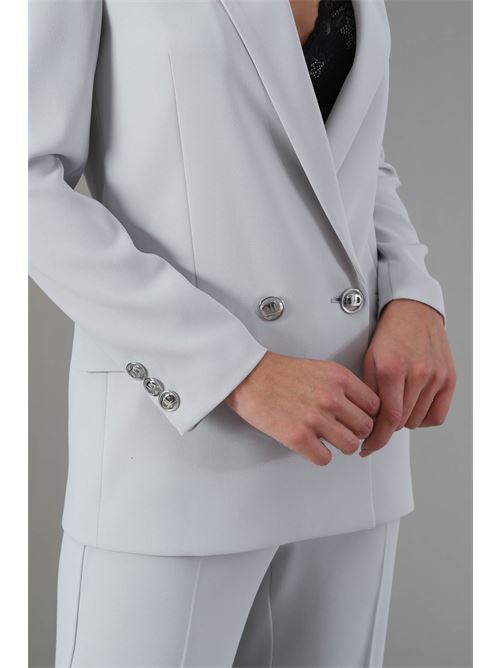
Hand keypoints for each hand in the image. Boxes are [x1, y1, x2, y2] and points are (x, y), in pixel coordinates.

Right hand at [225, 351, 379, 465]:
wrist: (248, 376)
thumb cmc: (279, 373)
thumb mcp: (321, 369)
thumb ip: (342, 387)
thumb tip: (359, 410)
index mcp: (339, 378)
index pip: (374, 405)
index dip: (368, 415)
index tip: (359, 419)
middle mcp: (331, 397)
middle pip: (365, 427)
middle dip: (355, 432)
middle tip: (343, 431)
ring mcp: (315, 418)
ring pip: (349, 446)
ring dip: (339, 445)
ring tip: (327, 438)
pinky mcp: (298, 437)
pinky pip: (325, 458)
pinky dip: (319, 455)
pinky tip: (311, 445)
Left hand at [360, 298, 455, 456]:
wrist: (414, 312)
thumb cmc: (390, 333)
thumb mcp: (369, 359)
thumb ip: (369, 391)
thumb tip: (367, 421)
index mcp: (393, 369)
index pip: (387, 418)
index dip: (376, 438)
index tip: (368, 446)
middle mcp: (418, 374)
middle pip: (401, 422)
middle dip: (386, 427)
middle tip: (377, 424)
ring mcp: (436, 377)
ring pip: (417, 421)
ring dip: (404, 420)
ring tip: (396, 407)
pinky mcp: (449, 378)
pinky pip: (437, 415)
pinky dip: (423, 418)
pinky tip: (413, 408)